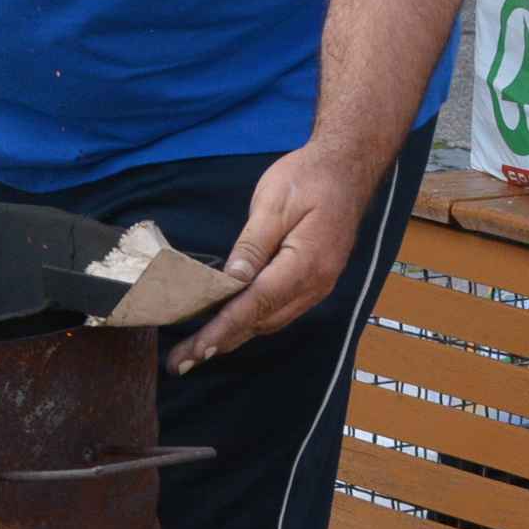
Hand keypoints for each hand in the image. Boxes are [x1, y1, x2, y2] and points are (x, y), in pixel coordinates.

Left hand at [169, 145, 374, 373]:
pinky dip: (252, 321)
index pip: (255, 305)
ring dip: (235, 336)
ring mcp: (318, 285)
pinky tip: (230, 325)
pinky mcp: (314, 281)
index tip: (196, 350)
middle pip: (261, 322)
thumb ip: (253, 245)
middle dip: (221, 341)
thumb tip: (232, 280)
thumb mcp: (273, 203)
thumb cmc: (308, 178)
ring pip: (271, 320)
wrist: (346, 168)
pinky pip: (279, 309)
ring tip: (198, 350)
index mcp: (305, 264)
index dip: (223, 329)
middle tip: (182, 360)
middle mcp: (315, 284)